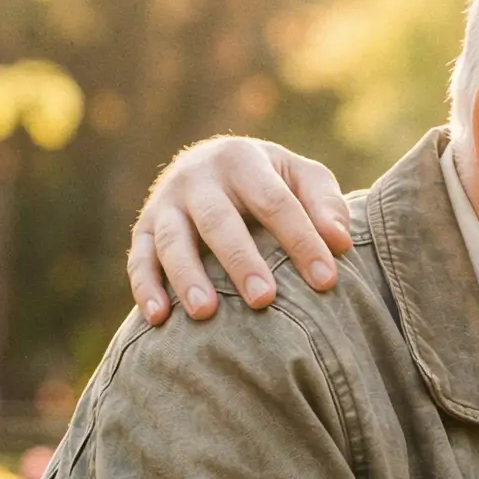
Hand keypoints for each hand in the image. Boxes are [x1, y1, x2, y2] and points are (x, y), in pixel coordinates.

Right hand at [128, 136, 353, 324]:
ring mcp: (166, 202)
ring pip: (171, 240)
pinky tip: (158, 318)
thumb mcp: (301, 178)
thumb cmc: (270, 182)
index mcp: (243, 159)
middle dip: (240, 261)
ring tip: (205, 313)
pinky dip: (145, 287)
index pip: (275, 202)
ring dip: (186, 276)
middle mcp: (198, 177)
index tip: (326, 281)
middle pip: (218, 221)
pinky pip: (138, 258)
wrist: (211, 164)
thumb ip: (325, 204)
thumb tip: (340, 242)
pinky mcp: (143, 228)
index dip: (301, 241)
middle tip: (263, 300)